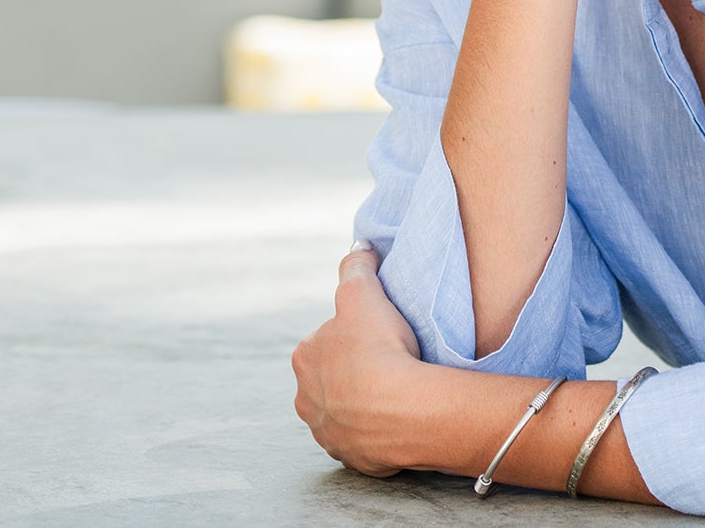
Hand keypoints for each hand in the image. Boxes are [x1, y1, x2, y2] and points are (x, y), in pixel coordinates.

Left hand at [291, 244, 424, 477]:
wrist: (399, 410)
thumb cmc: (377, 347)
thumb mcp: (362, 292)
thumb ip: (356, 266)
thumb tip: (359, 247)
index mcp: (304, 358)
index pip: (325, 339)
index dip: (351, 332)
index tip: (376, 331)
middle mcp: (305, 399)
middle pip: (329, 377)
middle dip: (351, 370)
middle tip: (387, 359)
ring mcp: (326, 432)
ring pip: (342, 410)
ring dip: (361, 402)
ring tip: (395, 389)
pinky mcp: (349, 457)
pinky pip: (362, 438)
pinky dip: (375, 428)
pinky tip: (396, 415)